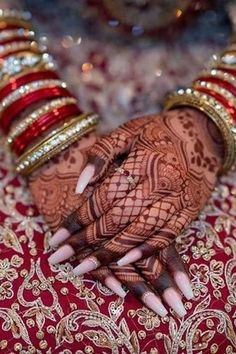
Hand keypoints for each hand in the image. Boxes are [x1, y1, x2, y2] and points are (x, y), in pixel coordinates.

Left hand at [29, 131, 192, 316]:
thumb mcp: (128, 131)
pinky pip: (166, 237)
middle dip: (86, 241)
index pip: (103, 197)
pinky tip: (123, 262)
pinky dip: (144, 251)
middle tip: (61, 258)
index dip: (78, 219)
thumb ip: (101, 153)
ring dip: (110, 253)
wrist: (202, 135)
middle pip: (118, 219)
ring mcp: (177, 200)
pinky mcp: (189, 211)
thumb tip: (80, 187)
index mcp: (142, 161)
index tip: (57, 237)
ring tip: (85, 268)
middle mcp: (160, 182)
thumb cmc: (159, 132)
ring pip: (139, 232)